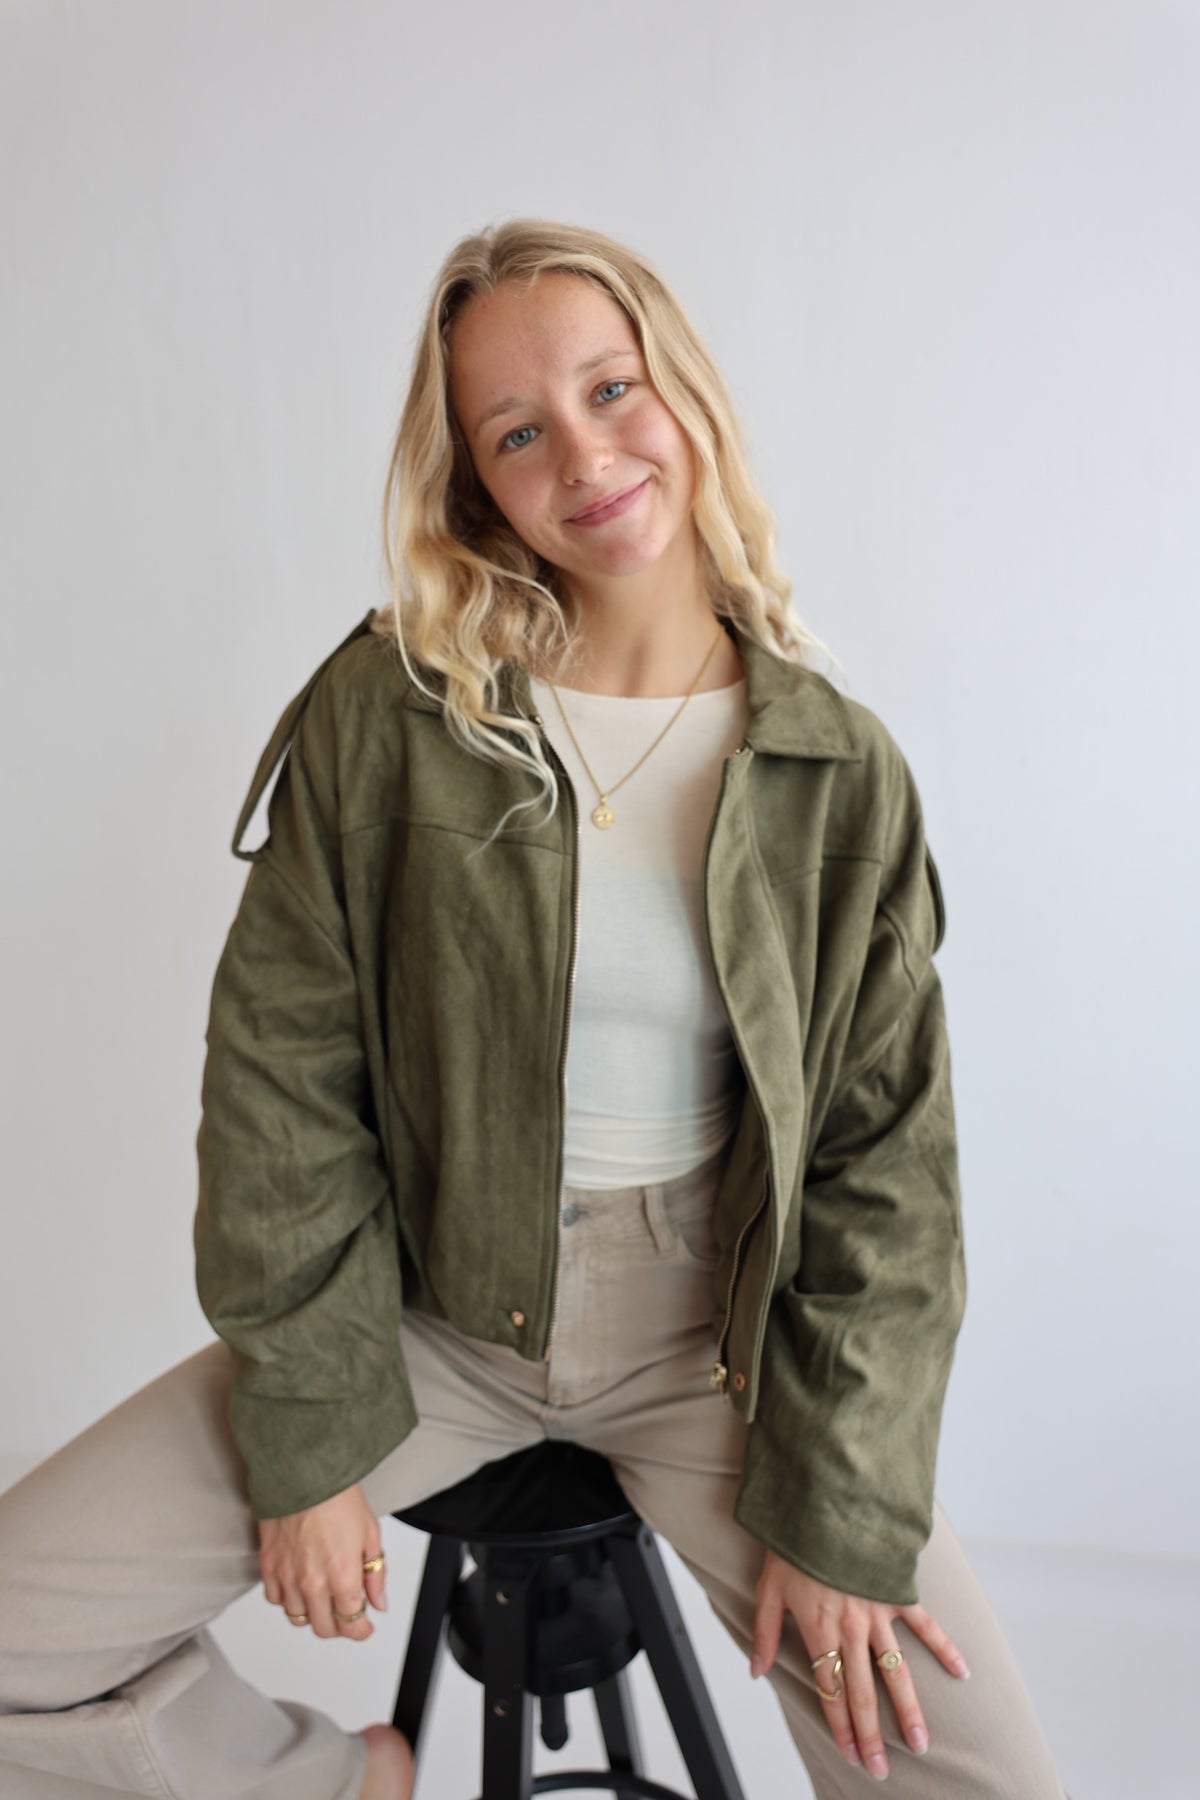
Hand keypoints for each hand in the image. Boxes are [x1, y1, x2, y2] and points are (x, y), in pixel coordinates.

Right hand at [258, 1482, 387, 1640]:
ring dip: (313, 1613)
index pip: (351, 1625)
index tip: (364, 1625)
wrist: (304, 1472)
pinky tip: (299, 1585)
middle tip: (346, 1611)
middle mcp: (312, 1583)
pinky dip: (287, 1599)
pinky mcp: (268, 1566)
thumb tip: (379, 1602)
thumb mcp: (370, 1533)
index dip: (361, 1630)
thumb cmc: (338, 1495)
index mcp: (342, 1576)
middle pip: (324, 1628)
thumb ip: (376, 1573)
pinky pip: (275, 1599)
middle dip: (340, 1625)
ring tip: (323, 1595)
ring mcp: (287, 1576)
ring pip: (298, 1618)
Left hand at [751, 1548, 968, 1779]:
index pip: (831, 1690)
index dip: (840, 1726)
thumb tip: (756, 1671)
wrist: (823, 1501)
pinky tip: (963, 1673)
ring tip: (921, 1743)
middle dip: (872, 1734)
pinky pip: (925, 1625)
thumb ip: (764, 1633)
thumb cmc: (793, 1544)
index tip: (850, 1756)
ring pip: (895, 1671)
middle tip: (882, 1769)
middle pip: (863, 1692)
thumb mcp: (767, 1588)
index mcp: (819, 1629)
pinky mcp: (898, 1592)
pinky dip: (945, 1648)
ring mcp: (877, 1612)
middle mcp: (851, 1628)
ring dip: (908, 1709)